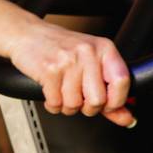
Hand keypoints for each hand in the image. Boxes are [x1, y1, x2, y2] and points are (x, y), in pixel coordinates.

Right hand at [8, 22, 133, 125]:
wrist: (26, 35)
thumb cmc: (58, 48)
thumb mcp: (89, 63)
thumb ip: (109, 92)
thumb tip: (126, 117)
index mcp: (103, 49)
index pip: (122, 81)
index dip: (116, 101)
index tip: (108, 106)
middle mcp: (87, 52)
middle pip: (98, 100)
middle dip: (87, 108)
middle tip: (79, 99)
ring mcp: (68, 61)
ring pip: (74, 104)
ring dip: (66, 106)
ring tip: (62, 93)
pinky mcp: (49, 71)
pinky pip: (56, 103)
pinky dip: (52, 105)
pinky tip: (51, 93)